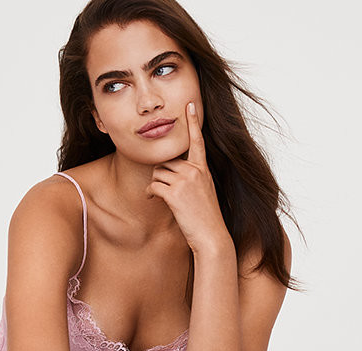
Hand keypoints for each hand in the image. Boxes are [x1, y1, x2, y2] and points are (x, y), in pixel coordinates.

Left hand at [144, 101, 229, 253]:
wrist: (211, 235)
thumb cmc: (205, 216)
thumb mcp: (203, 191)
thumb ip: (192, 177)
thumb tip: (170, 172)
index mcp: (203, 168)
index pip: (197, 141)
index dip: (192, 122)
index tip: (190, 104)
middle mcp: (195, 170)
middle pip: (166, 161)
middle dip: (161, 174)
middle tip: (165, 189)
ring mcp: (185, 180)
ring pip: (158, 173)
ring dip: (156, 185)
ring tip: (163, 198)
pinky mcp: (175, 192)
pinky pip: (153, 186)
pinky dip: (150, 193)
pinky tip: (155, 200)